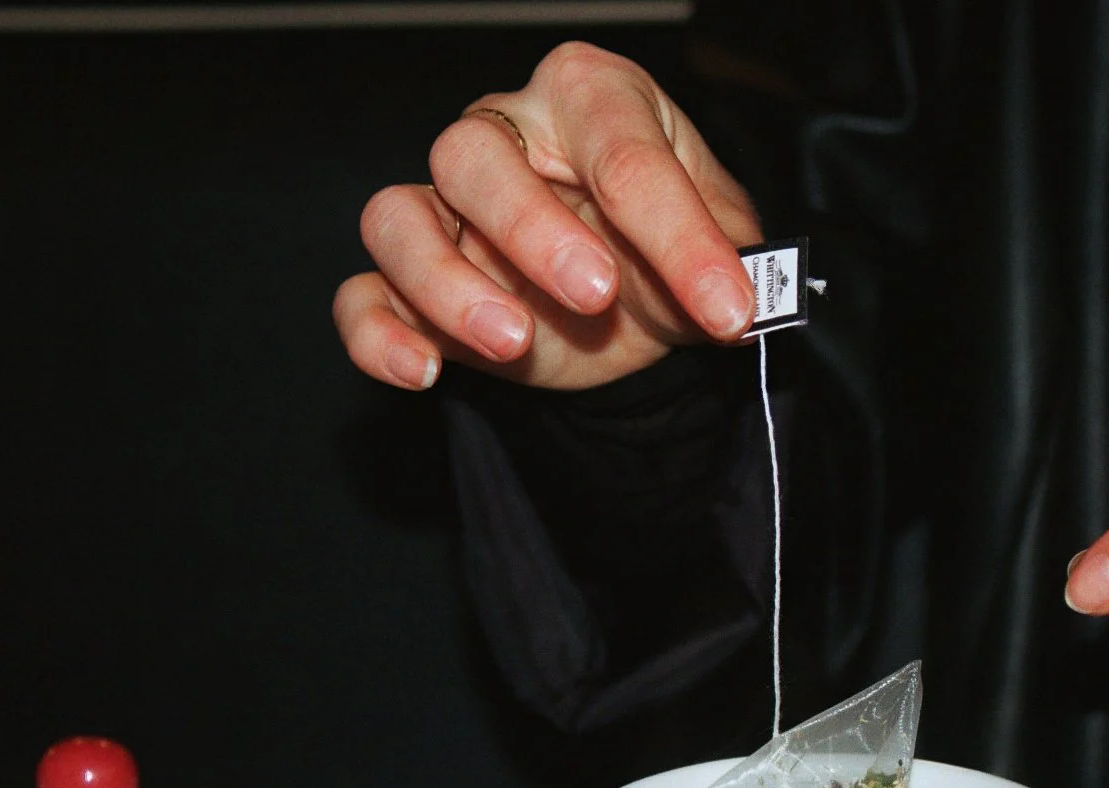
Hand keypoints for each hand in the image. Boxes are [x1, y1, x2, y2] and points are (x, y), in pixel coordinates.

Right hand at [333, 42, 762, 391]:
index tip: (728, 309)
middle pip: (473, 155)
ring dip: (446, 282)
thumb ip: (728, 260)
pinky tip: (424, 370)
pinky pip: (361, 296)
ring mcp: (441, 208)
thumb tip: (747, 296)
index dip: (679, 238)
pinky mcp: (406, 284)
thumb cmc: (663, 246)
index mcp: (587, 97)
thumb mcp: (718, 244)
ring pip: (396, 217)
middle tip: (596, 295)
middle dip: (533, 229)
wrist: (629, 309)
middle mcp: (500, 135)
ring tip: (513, 341)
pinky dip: (378, 334)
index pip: (621, 152)